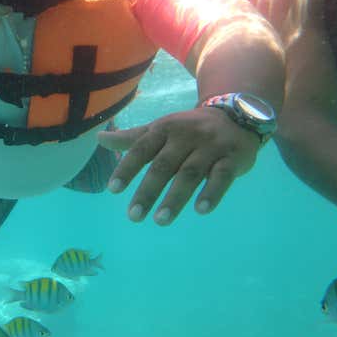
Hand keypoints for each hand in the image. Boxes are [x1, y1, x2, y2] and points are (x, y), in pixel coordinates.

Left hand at [97, 107, 259, 225]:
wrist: (237, 115)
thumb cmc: (189, 130)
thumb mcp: (160, 129)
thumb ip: (132, 138)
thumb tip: (99, 138)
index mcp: (164, 129)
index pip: (142, 149)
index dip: (127, 168)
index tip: (113, 189)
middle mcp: (186, 136)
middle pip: (164, 165)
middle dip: (147, 191)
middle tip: (133, 216)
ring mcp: (211, 146)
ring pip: (190, 173)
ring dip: (175, 198)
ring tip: (160, 221)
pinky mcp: (233, 158)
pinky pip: (222, 176)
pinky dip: (212, 193)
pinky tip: (201, 210)